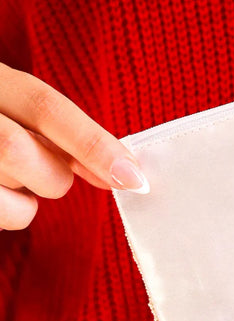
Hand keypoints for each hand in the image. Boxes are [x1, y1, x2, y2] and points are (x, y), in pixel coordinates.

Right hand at [0, 61, 149, 230]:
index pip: (44, 106)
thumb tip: (123, 171)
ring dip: (25, 201)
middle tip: (48, 175)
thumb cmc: (0, 123)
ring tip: (9, 182)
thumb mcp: (13, 105)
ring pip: (5, 193)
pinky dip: (8, 215)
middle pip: (19, 151)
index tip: (134, 179)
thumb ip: (55, 129)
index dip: (92, 144)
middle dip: (50, 176)